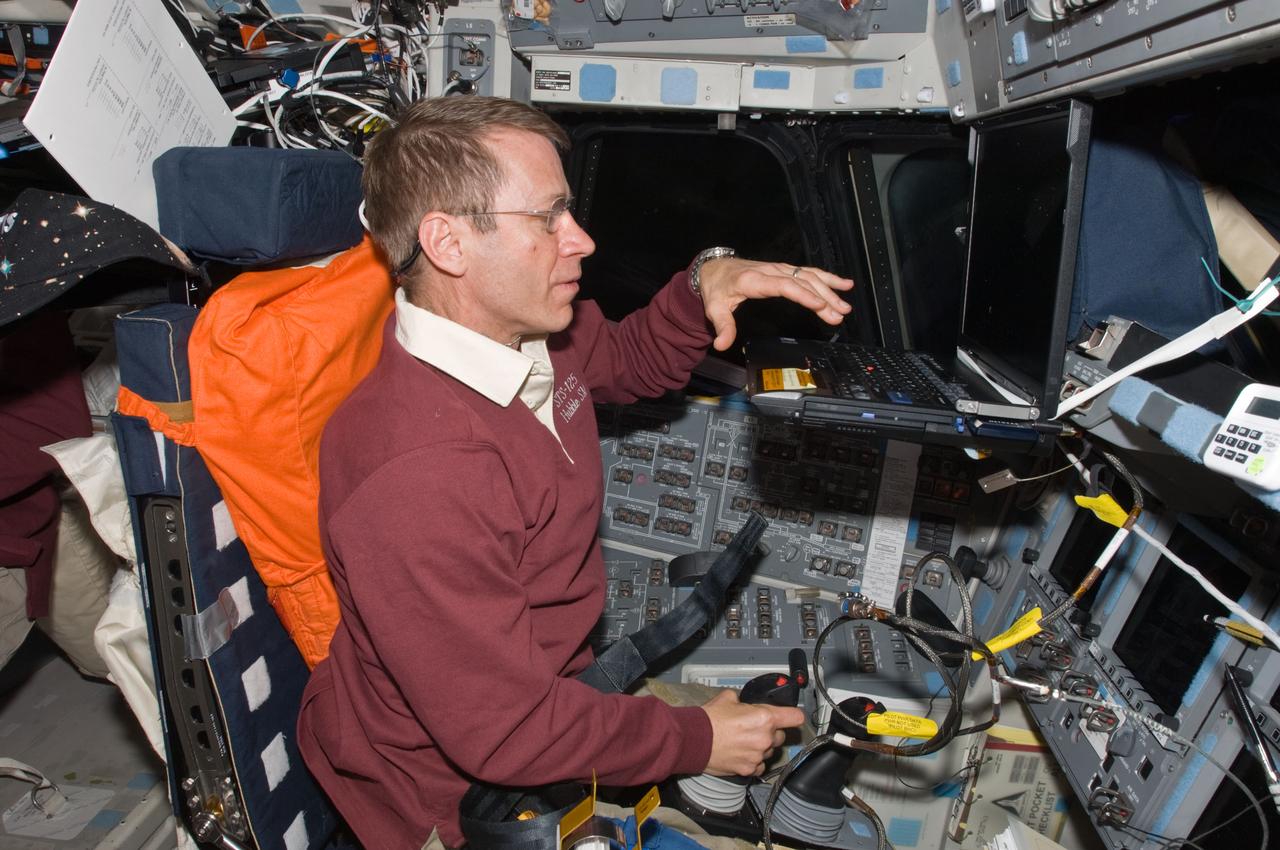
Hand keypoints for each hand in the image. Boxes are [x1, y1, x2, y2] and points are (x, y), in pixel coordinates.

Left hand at [697, 258, 853, 351]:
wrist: (714, 268)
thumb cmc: (717, 288)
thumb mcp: (714, 308)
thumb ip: (722, 326)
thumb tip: (722, 344)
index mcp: (754, 280)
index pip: (784, 285)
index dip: (804, 294)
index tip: (821, 304)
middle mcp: (771, 271)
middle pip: (802, 282)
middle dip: (824, 297)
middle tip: (839, 314)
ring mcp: (779, 269)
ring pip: (809, 276)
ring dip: (829, 289)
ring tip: (845, 305)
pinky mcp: (784, 270)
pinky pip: (808, 272)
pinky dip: (827, 278)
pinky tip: (843, 284)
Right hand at [701, 688, 805, 776]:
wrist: (693, 740)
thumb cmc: (709, 719)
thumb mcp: (728, 698)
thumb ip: (744, 701)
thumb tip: (746, 704)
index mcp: (764, 718)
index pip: (794, 717)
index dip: (792, 715)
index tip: (791, 716)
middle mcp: (765, 738)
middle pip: (780, 736)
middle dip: (770, 731)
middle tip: (753, 728)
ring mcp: (758, 756)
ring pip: (769, 751)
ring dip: (760, 746)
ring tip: (743, 741)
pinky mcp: (749, 770)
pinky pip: (759, 765)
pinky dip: (753, 761)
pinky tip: (741, 753)